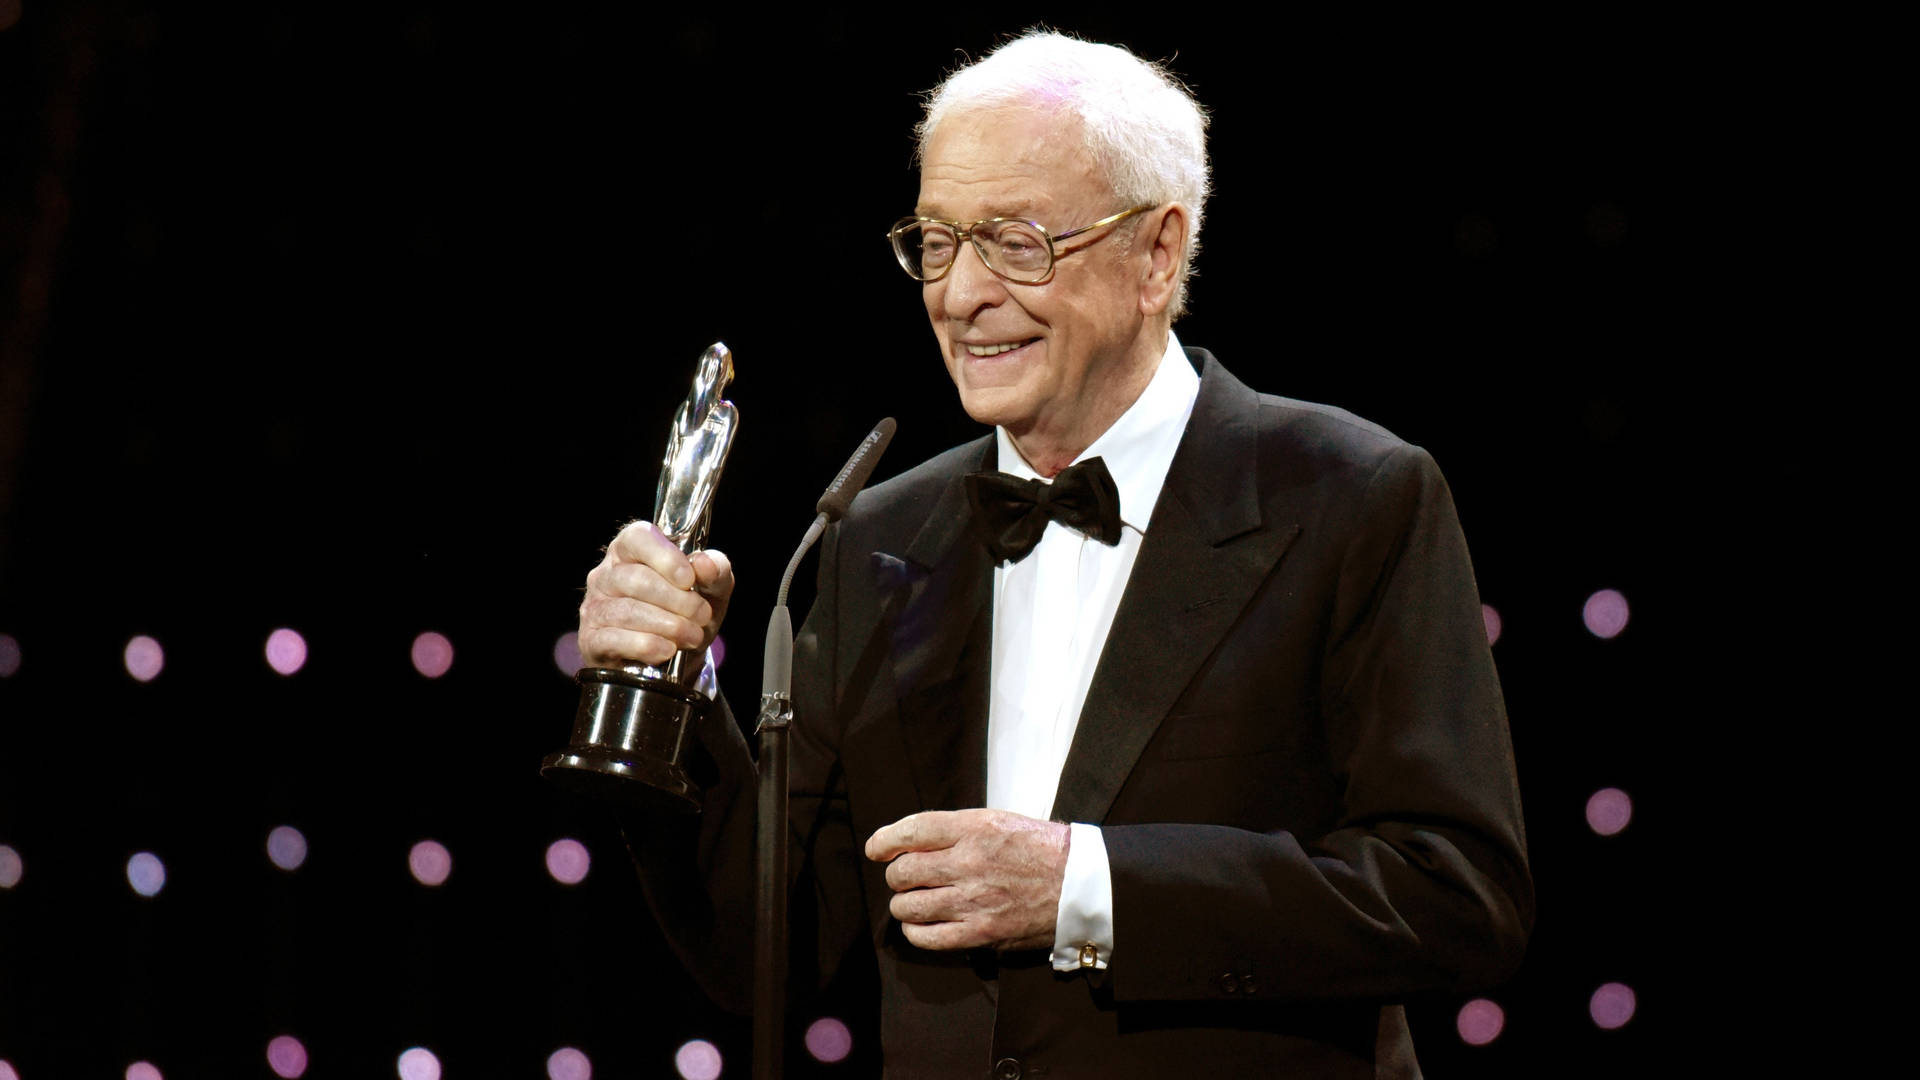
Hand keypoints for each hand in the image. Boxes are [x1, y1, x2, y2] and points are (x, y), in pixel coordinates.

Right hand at [578, 520, 733, 667]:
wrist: (673, 662)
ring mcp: (595, 607)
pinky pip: (615, 640)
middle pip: (637, 579)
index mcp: (631, 550)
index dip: (664, 557)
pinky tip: (667, 650)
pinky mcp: (591, 640)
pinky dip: (647, 645)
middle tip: (702, 616)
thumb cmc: (688, 612)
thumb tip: (704, 564)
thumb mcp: (712, 590)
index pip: (637, 537)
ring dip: (669, 626)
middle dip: (678, 600)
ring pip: (628, 611)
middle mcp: (607, 574)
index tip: (689, 580)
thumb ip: (715, 571)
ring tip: (693, 636)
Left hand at [865, 809, 1068, 951]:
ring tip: (912, 902)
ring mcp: (974, 901)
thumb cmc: (1042, 849)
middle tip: (903, 877)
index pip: (913, 830)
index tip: (875, 848)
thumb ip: (958, 830)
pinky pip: (928, 937)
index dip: (886, 839)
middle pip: (904, 871)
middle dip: (897, 875)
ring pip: (909, 906)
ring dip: (903, 904)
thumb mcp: (1000, 821)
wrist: (1083, 884)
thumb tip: (914, 842)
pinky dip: (916, 932)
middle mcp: (970, 863)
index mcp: (975, 828)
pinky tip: (921, 926)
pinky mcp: (981, 933)